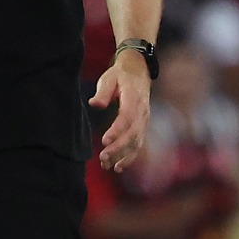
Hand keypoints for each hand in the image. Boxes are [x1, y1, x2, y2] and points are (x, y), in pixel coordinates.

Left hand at [89, 51, 152, 172]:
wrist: (138, 71)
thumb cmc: (119, 75)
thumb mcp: (109, 77)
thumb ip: (102, 91)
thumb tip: (94, 104)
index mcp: (134, 98)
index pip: (127, 117)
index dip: (117, 131)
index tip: (104, 141)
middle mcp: (142, 112)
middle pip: (132, 134)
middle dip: (118, 149)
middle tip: (103, 159)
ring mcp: (144, 120)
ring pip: (136, 142)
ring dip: (123, 156)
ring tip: (108, 166)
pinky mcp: (142, 126)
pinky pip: (137, 144)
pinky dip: (129, 157)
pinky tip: (118, 167)